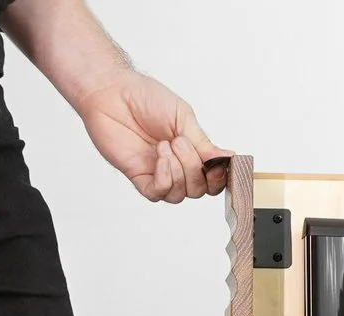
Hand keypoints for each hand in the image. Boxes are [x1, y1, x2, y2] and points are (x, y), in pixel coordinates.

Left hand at [72, 70, 230, 202]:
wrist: (114, 94)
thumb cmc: (146, 98)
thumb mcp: (183, 117)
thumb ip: (204, 143)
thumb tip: (229, 158)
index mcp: (192, 151)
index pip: (214, 178)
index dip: (220, 177)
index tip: (218, 163)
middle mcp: (177, 166)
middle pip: (200, 189)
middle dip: (194, 168)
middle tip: (179, 141)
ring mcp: (159, 173)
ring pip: (181, 194)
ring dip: (178, 170)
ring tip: (164, 144)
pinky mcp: (140, 177)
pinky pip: (159, 193)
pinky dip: (164, 179)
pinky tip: (159, 158)